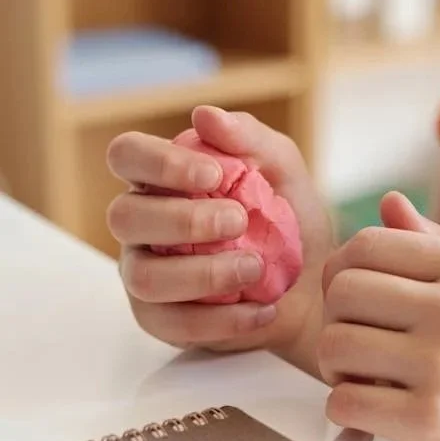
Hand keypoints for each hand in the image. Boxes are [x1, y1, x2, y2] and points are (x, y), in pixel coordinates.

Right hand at [107, 107, 330, 368]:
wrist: (313, 289)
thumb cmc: (289, 224)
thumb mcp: (284, 173)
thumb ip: (250, 139)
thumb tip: (205, 115)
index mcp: (160, 180)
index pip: (126, 155)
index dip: (159, 163)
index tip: (214, 175)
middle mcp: (141, 226)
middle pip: (124, 217)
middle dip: (183, 220)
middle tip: (240, 222)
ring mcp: (144, 274)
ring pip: (145, 277)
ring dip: (202, 273)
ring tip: (254, 269)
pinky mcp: (162, 321)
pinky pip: (173, 324)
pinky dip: (222, 320)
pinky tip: (262, 310)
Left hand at [320, 192, 439, 440]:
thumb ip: (439, 244)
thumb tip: (388, 204)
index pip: (367, 245)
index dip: (343, 271)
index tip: (352, 300)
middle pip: (342, 292)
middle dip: (336, 320)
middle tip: (355, 343)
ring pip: (333, 346)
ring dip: (335, 368)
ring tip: (362, 377)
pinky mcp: (429, 422)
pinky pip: (343, 403)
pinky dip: (345, 411)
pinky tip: (371, 412)